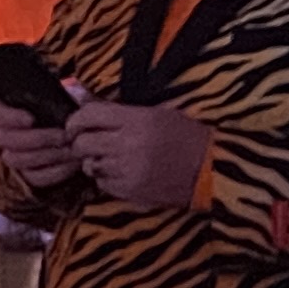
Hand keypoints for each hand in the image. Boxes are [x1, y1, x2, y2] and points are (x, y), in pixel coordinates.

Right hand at [0, 99, 89, 191]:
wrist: (79, 137)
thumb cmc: (68, 113)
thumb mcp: (69, 98)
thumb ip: (70, 92)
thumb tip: (72, 87)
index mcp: (6, 111)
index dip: (9, 117)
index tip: (30, 119)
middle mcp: (4, 135)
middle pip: (6, 139)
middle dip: (37, 138)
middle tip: (63, 134)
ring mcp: (14, 156)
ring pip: (18, 160)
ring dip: (48, 154)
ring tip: (71, 148)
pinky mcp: (28, 175)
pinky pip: (35, 177)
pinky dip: (56, 172)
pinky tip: (73, 163)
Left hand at [61, 99, 212, 210]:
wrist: (214, 169)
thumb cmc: (186, 137)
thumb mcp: (157, 114)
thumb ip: (118, 110)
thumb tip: (80, 97)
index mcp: (137, 120)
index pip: (88, 115)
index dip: (75, 121)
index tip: (74, 126)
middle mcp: (128, 144)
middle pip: (82, 143)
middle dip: (80, 143)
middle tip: (88, 144)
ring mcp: (128, 169)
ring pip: (89, 165)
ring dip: (94, 162)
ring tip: (112, 159)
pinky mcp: (130, 190)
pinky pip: (102, 184)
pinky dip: (107, 179)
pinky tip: (124, 173)